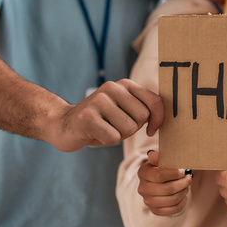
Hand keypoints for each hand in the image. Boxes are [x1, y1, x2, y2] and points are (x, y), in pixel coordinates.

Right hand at [48, 79, 163, 151]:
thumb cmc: (100, 121)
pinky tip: (94, 134)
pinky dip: (106, 141)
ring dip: (118, 135)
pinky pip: (113, 137)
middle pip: (142, 118)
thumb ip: (143, 108)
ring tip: (104, 129)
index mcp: (125, 85)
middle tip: (114, 126)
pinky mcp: (87, 117)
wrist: (63, 124)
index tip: (152, 129)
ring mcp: (99, 101)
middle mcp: (112, 88)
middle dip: (132, 128)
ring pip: (129, 129)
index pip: (155, 101)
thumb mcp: (124, 109)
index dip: (159, 119)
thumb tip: (164, 118)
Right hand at [137, 150, 191, 215]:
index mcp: (143, 173)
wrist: (158, 182)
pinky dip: (182, 202)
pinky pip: (173, 210)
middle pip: (168, 189)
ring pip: (172, 199)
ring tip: (187, 186)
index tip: (183, 171)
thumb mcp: (161, 159)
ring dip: (184, 192)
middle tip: (189, 178)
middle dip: (183, 183)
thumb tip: (154, 154)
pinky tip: (184, 196)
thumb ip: (159, 156)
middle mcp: (143, 188)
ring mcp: (148, 201)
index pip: (159, 175)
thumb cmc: (162, 167)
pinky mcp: (155, 210)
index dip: (174, 174)